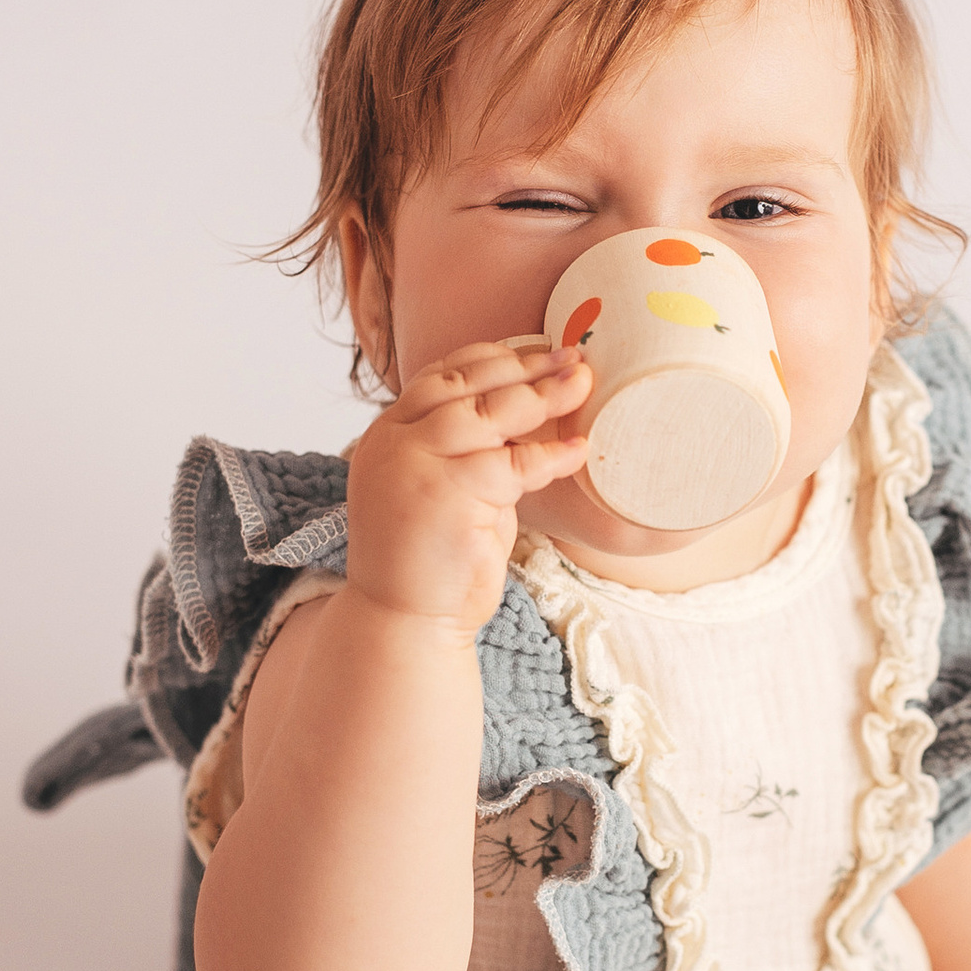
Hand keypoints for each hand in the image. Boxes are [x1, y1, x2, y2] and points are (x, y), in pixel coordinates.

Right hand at [342, 337, 591, 640]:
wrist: (403, 621)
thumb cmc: (433, 559)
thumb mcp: (444, 485)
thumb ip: (470, 446)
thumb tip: (529, 404)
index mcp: (388, 433)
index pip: (441, 375)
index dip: (494, 357)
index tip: (539, 349)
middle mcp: (395, 442)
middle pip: (465, 383)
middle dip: (525, 366)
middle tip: (573, 356)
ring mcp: (417, 465)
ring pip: (488, 412)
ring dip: (542, 395)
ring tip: (582, 383)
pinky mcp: (449, 494)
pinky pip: (513, 463)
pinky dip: (551, 455)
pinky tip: (579, 450)